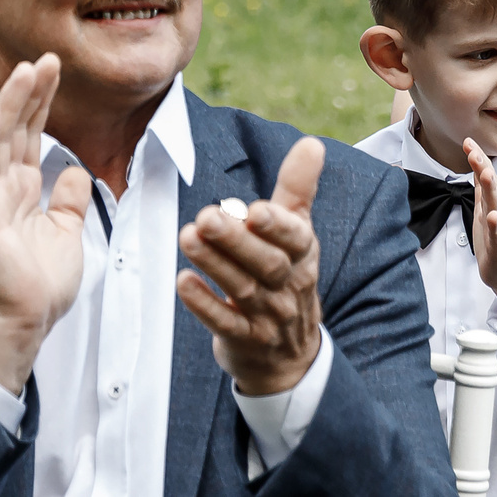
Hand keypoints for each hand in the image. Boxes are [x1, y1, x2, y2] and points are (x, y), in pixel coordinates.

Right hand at [0, 54, 91, 393]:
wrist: (24, 323)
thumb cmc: (40, 285)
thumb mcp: (66, 233)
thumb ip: (68, 200)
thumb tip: (74, 171)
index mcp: (21, 189)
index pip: (30, 134)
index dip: (41, 101)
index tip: (53, 69)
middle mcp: (1, 187)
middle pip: (15, 129)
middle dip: (30, 92)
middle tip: (46, 58)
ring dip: (9, 104)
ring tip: (24, 71)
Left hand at [178, 136, 325, 395]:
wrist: (290, 353)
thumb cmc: (287, 275)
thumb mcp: (298, 233)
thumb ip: (298, 188)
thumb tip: (312, 142)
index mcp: (302, 255)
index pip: (295, 239)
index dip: (277, 226)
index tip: (255, 210)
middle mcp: (288, 286)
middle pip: (266, 264)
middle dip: (236, 240)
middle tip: (206, 217)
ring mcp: (268, 317)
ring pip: (242, 290)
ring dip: (214, 263)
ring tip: (187, 236)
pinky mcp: (245, 340)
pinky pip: (226, 324)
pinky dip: (205, 305)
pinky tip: (183, 283)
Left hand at [463, 139, 496, 319]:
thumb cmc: (495, 240)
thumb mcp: (484, 210)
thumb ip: (481, 189)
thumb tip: (476, 164)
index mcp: (494, 203)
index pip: (485, 177)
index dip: (478, 159)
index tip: (468, 141)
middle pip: (491, 186)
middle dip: (483, 167)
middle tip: (473, 150)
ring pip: (496, 206)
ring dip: (491, 189)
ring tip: (484, 173)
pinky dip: (495, 225)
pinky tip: (492, 216)